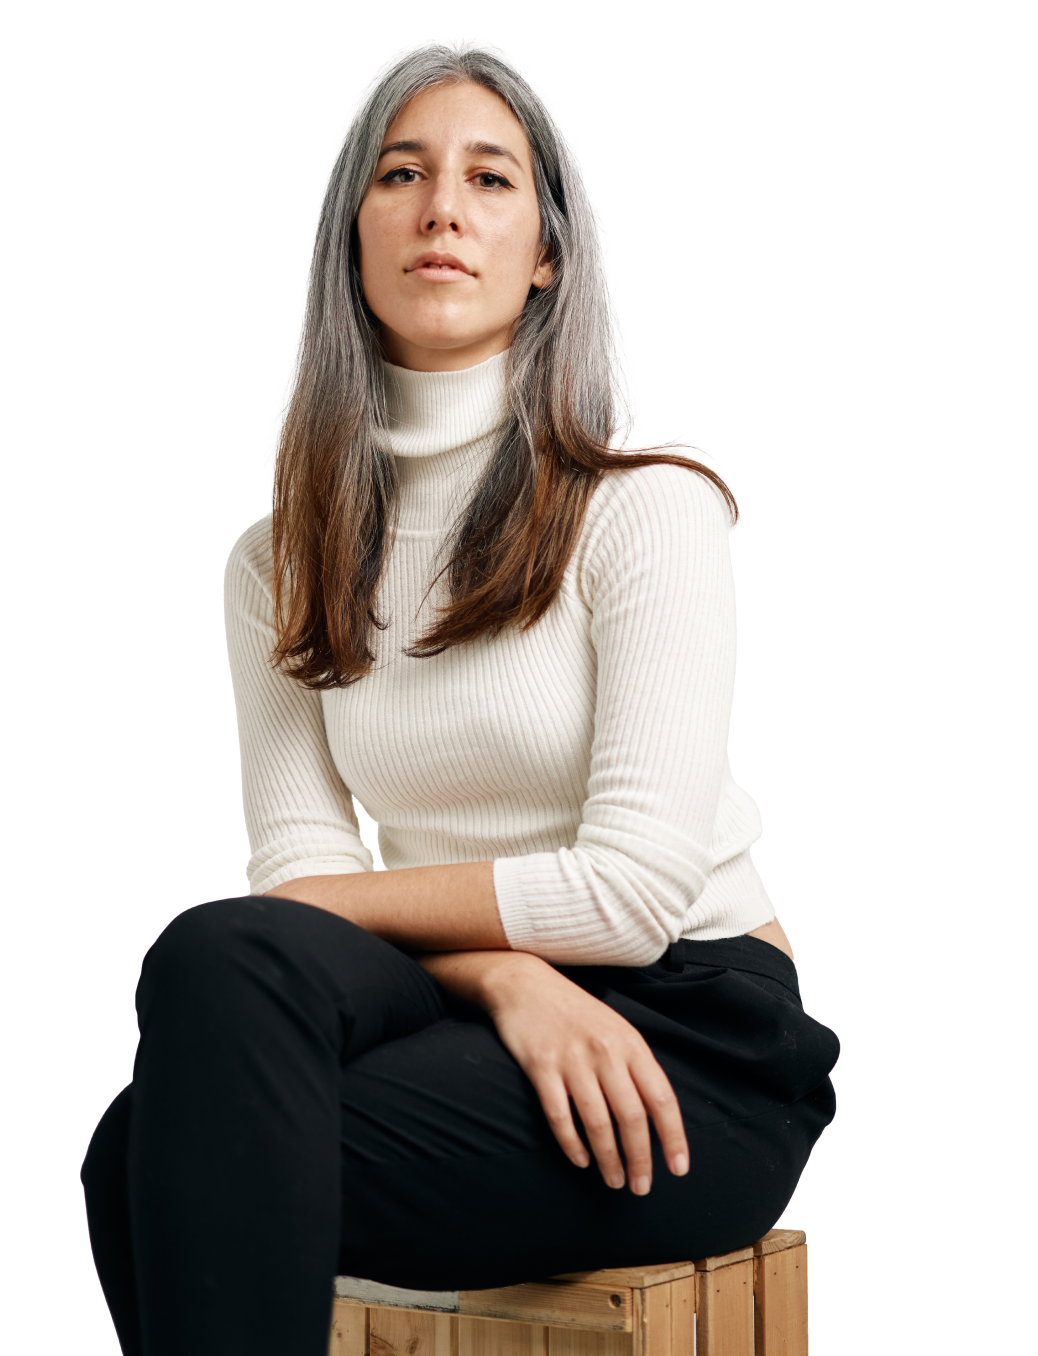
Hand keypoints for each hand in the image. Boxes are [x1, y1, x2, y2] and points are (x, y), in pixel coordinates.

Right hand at [484, 954, 689, 1194]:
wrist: (525, 984)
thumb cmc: (575, 1012)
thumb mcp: (615, 1029)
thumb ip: (635, 1066)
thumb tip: (656, 1115)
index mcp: (630, 1043)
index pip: (661, 1098)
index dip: (673, 1137)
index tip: (678, 1168)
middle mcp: (605, 1052)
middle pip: (631, 1117)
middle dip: (640, 1160)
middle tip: (641, 1187)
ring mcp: (572, 1060)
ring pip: (597, 1123)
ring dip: (609, 1160)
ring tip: (613, 1181)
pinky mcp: (541, 1067)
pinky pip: (560, 1117)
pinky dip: (572, 1145)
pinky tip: (580, 1161)